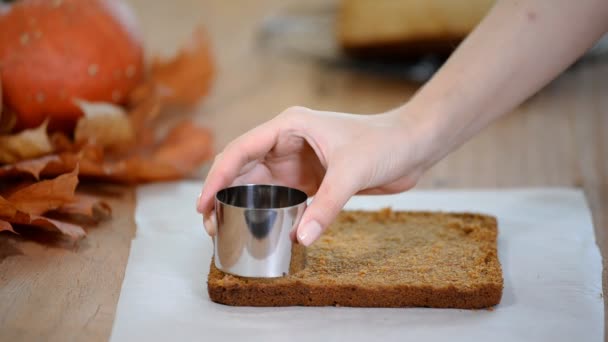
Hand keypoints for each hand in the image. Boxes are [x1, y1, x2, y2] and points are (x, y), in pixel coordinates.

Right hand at [196, 106, 435, 245]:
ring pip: (258, 184)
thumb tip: (302, 238)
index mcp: (288, 126)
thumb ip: (327, 205)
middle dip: (222, 193)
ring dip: (240, 203)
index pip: (241, 150)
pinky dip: (266, 211)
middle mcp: (287, 142)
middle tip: (208, 223)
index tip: (202, 204)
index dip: (217, 177)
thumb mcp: (352, 171)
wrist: (412, 146)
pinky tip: (257, 227)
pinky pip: (281, 197)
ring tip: (224, 228)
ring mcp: (298, 161)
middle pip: (243, 168)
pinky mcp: (310, 179)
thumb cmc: (383, 143)